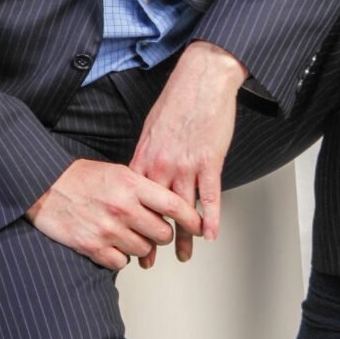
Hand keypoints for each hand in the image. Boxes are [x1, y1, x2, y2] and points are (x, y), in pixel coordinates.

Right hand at [25, 157, 201, 270]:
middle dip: (162, 233)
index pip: (174, 205)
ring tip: (127, 233)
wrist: (45, 187)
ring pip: (144, 250)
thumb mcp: (117, 172)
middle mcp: (122, 207)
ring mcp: (108, 229)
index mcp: (131, 184)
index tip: (198, 225)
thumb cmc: (82, 177)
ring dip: (141, 245)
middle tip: (152, 228)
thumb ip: (142, 187)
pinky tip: (112, 242)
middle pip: (163, 233)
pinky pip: (122, 262)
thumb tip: (168, 206)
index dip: (191, 218)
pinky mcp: (93, 247)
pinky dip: (120, 256)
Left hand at [129, 41, 246, 266]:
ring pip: (182, 210)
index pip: (135, 198)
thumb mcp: (151, 126)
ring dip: (183, 237)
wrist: (201, 79)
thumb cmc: (177, 99)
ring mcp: (185, 164)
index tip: (128, 238)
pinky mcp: (209, 161)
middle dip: (152, 237)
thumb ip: (147, 152)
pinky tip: (210, 235)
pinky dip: (210, 218)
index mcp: (145, 155)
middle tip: (149, 259)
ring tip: (182, 255)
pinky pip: (209, 196)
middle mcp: (162, 164)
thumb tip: (142, 171)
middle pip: (155, 211)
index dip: (132, 222)